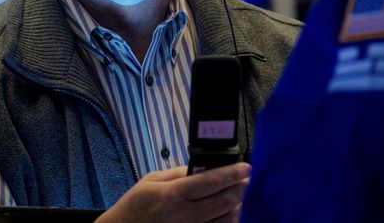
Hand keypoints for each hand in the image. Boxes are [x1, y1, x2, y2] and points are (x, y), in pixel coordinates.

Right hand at [96, 163, 250, 222]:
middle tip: (246, 180)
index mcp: (173, 195)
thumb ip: (179, 173)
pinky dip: (227, 222)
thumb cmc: (136, 204)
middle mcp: (183, 215)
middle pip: (223, 201)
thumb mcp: (152, 180)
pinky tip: (228, 213)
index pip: (211, 181)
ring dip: (237, 206)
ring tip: (238, 196)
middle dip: (240, 189)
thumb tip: (204, 167)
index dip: (232, 173)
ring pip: (225, 220)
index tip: (246, 168)